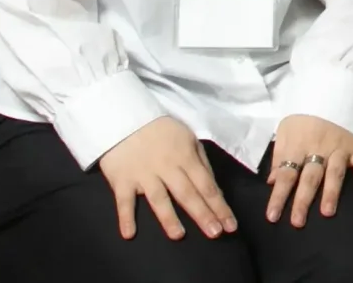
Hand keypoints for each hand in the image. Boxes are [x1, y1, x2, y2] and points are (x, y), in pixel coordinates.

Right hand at [99, 116, 234, 240]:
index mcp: (186, 157)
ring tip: (178, 235)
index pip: (206, 185)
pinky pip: (124, 201)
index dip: (219, 206)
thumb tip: (215, 189)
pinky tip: (129, 234)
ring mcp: (144, 175)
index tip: (230, 225)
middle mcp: (167, 168)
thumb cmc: (161, 131)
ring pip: (158, 198)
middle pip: (187, 194)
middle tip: (215, 234)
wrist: (125, 116)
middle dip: (202, 214)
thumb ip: (201, 163)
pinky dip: (125, 217)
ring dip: (168, 217)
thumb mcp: (188, 138)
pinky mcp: (122, 180)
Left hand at [266, 115, 352, 226]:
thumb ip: (279, 155)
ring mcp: (340, 149)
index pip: (286, 174)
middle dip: (303, 200)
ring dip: (331, 192)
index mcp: (298, 145)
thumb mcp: (285, 128)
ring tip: (327, 212)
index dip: (278, 196)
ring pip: (334, 173)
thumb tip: (272, 181)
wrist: (333, 85)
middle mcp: (318, 149)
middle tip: (297, 222)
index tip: (272, 217)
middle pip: (309, 178)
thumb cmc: (304, 111)